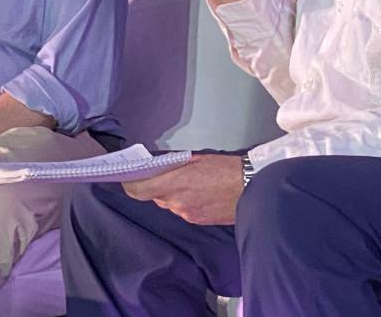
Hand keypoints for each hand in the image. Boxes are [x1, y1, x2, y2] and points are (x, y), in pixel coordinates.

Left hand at [123, 154, 244, 224]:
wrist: (254, 189)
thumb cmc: (227, 169)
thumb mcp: (198, 159)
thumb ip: (174, 166)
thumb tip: (160, 168)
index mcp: (175, 183)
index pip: (138, 189)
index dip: (129, 184)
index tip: (126, 177)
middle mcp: (177, 202)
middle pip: (155, 195)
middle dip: (158, 186)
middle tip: (166, 174)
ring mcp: (187, 214)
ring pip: (170, 203)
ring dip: (173, 194)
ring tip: (190, 183)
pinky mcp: (198, 221)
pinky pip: (184, 211)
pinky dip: (186, 202)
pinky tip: (201, 193)